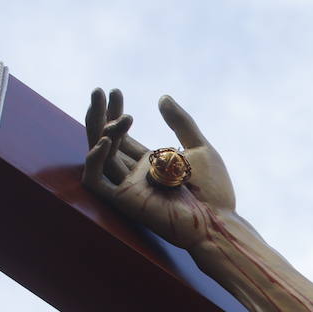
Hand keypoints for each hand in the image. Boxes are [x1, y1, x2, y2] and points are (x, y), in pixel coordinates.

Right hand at [82, 89, 237, 250]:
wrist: (217, 220)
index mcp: (151, 163)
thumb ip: (181, 123)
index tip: (116, 92)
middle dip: (101, 116)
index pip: (123, 136)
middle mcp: (136, 174)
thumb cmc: (214, 191)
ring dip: (103, 131)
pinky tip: (106, 141)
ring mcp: (129, 187)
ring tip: (115, 115)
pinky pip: (97, 181)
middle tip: (99, 91)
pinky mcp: (124, 200)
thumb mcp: (200, 148)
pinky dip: (95, 160)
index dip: (116, 114)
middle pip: (107, 142)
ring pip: (101, 156)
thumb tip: (163, 98)